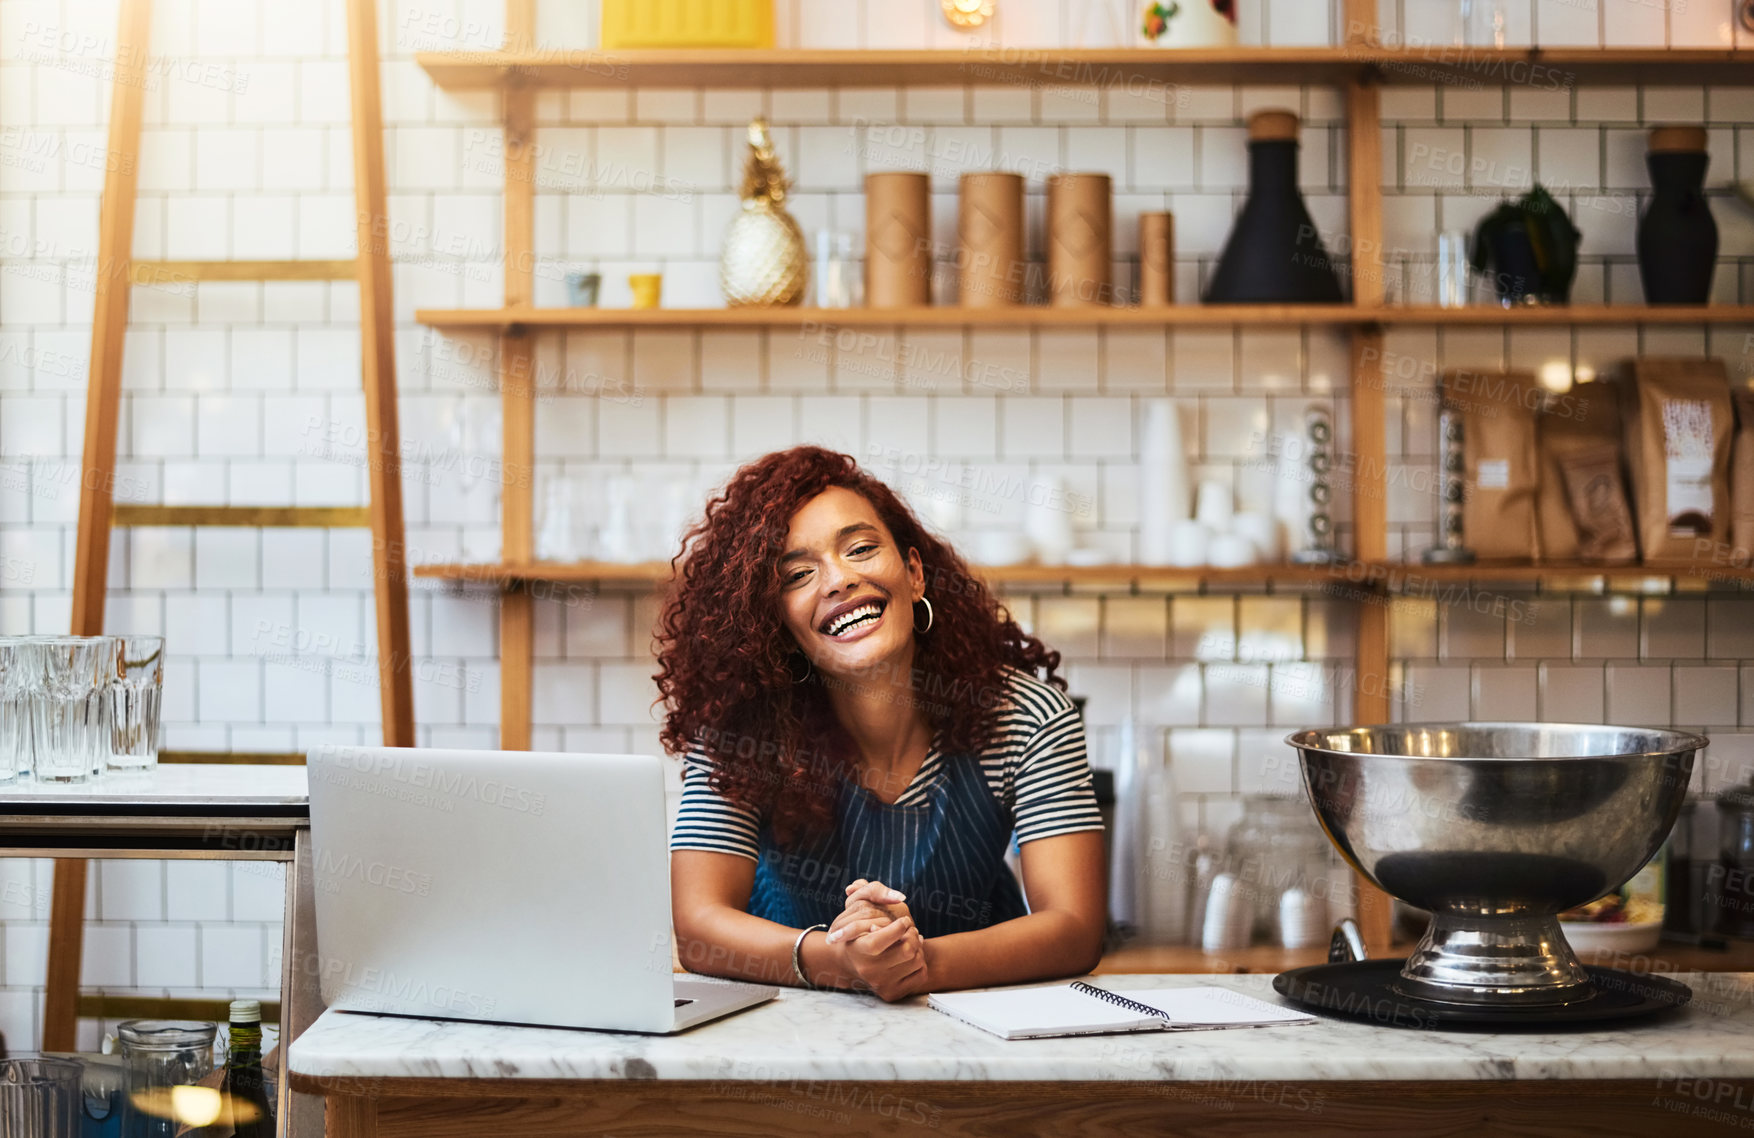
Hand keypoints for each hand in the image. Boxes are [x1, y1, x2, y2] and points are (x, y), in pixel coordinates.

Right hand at [823, 879, 926, 1000]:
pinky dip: (920, 962)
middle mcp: (869, 970)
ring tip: (910, 939)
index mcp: (860, 950)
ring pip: (917, 961)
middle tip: (909, 929)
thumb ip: (873, 891)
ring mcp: (881, 984)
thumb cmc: (857, 931)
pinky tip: (911, 954)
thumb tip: (900, 896)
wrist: (849, 962)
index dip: (900, 926)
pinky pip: (920, 975)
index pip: (887, 937)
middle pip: (908, 950)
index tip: (902, 921)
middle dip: (912, 935)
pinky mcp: (892, 993)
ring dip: (917, 946)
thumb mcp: (858, 906)